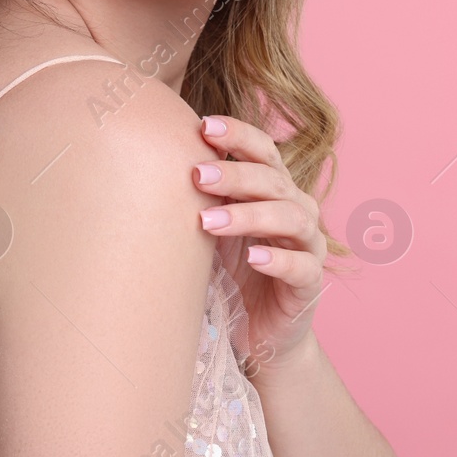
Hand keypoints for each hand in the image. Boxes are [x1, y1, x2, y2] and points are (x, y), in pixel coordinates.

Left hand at [192, 114, 327, 376]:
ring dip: (249, 215)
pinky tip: (253, 257)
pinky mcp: (309, 284)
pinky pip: (301, 266)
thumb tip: (147, 160)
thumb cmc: (231, 270)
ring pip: (290, 217)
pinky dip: (277, 258)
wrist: (259, 330)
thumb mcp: (212, 228)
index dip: (238, 135)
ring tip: (208, 221)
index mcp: (273, 189)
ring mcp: (307, 246)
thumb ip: (200, 197)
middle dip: (235, 174)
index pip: (263, 150)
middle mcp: (296, 210)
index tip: (203, 126)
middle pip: (273, 180)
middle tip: (197, 175)